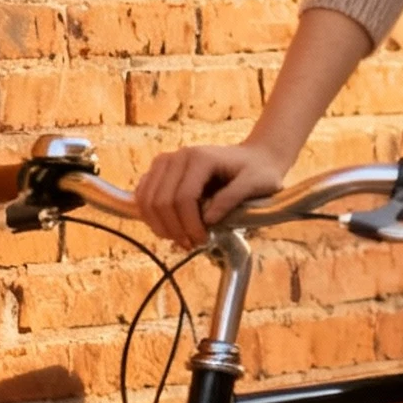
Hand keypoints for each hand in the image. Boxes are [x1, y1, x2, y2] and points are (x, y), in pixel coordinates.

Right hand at [134, 143, 286, 248]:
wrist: (254, 157)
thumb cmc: (259, 171)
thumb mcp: (257, 184)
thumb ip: (232, 199)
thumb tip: (207, 220)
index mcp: (200, 158)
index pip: (183, 198)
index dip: (190, 225)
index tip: (203, 242)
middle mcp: (177, 156)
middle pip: (161, 201)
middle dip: (174, 229)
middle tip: (191, 245)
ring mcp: (165, 161)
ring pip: (147, 200)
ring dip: (160, 226)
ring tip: (180, 240)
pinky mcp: (160, 170)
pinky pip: (142, 196)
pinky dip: (150, 216)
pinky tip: (169, 229)